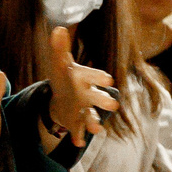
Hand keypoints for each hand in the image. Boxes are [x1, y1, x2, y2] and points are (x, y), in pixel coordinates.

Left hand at [42, 25, 118, 145]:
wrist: (64, 99)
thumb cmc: (66, 79)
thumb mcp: (60, 64)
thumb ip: (60, 49)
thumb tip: (58, 28)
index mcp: (84, 79)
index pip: (92, 76)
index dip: (99, 78)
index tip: (109, 81)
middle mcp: (87, 95)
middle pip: (96, 98)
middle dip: (103, 101)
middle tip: (113, 105)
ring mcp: (83, 110)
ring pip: (90, 116)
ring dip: (93, 121)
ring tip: (96, 129)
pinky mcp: (76, 122)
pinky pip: (78, 130)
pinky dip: (78, 136)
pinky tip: (77, 142)